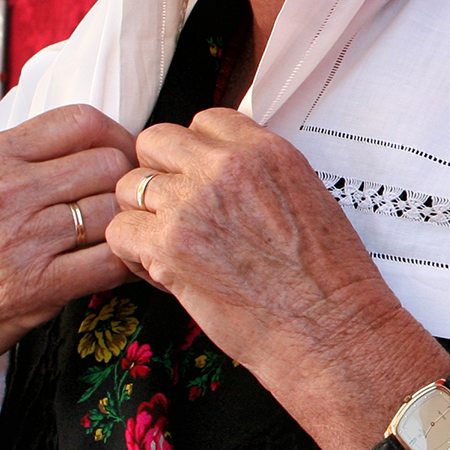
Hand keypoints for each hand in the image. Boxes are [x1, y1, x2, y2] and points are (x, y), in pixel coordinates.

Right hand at [0, 104, 137, 405]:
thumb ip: (20, 158)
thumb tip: (88, 138)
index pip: (80, 121)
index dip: (115, 136)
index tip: (121, 154)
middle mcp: (3, 193)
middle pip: (108, 164)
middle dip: (126, 182)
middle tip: (128, 200)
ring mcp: (22, 240)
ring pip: (114, 211)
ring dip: (128, 223)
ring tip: (124, 233)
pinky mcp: (38, 287)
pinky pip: (111, 262)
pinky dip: (129, 262)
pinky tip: (123, 263)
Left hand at [109, 110, 437, 449]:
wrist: (330, 328)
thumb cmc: (328, 278)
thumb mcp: (308, 198)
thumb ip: (259, 174)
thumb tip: (223, 174)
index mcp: (265, 151)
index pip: (205, 121)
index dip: (196, 152)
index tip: (202, 179)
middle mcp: (225, 168)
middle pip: (155, 141)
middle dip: (159, 174)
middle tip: (175, 210)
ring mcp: (192, 205)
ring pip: (128, 186)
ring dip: (142, 216)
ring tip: (169, 247)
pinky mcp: (168, 247)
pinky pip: (119, 232)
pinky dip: (133, 255)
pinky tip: (163, 273)